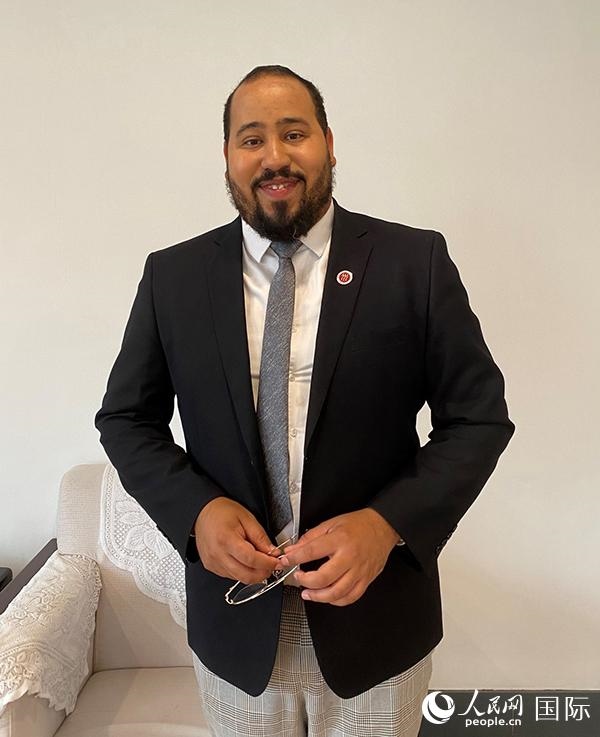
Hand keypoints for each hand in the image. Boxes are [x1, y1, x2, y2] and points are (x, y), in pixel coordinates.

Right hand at [194, 497, 282, 583]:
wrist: (202, 512)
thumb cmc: (222, 512)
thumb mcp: (247, 518)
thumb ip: (260, 537)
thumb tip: (273, 553)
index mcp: (226, 540)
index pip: (251, 560)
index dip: (267, 564)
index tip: (277, 562)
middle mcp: (217, 554)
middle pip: (246, 575)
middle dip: (263, 573)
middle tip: (272, 565)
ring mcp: (213, 563)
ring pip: (239, 578)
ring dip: (253, 574)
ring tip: (260, 561)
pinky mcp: (211, 567)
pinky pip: (231, 576)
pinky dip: (242, 572)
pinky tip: (246, 562)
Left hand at [280, 508, 399, 605]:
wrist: (383, 527)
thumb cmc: (358, 525)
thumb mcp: (331, 524)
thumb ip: (310, 538)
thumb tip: (293, 549)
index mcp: (339, 540)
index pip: (311, 552)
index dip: (294, 558)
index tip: (285, 561)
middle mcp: (350, 557)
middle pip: (323, 578)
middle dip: (305, 581)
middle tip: (298, 577)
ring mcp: (359, 571)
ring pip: (336, 593)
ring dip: (318, 596)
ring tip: (308, 593)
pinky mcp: (366, 580)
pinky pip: (351, 597)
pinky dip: (336, 601)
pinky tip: (327, 597)